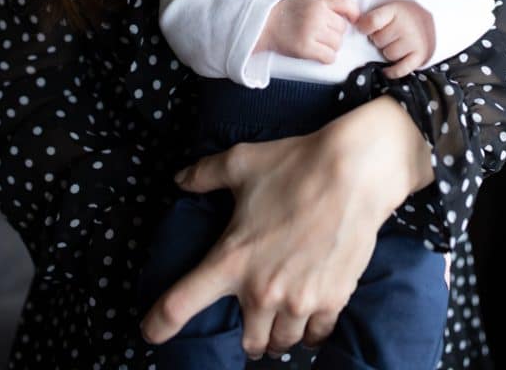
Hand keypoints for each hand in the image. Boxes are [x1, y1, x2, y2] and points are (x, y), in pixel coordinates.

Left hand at [140, 96, 433, 356]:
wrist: (354, 171)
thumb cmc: (295, 165)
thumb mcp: (241, 162)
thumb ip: (204, 174)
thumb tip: (181, 179)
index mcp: (231, 260)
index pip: (181, 305)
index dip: (159, 324)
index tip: (151, 332)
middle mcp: (262, 291)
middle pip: (246, 342)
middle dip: (247, 334)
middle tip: (251, 316)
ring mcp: (299, 301)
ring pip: (280, 343)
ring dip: (277, 335)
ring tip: (279, 319)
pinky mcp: (332, 300)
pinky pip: (315, 336)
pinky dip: (309, 331)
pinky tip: (309, 316)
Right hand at [254, 0, 358, 63]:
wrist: (265, 24)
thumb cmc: (287, 12)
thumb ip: (326, 3)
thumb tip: (348, 15)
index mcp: (318, 1)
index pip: (347, 5)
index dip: (354, 14)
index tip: (353, 20)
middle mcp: (317, 15)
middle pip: (342, 28)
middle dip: (336, 33)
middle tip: (324, 34)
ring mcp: (311, 32)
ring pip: (337, 43)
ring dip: (332, 46)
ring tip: (320, 43)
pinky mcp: (305, 48)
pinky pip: (329, 56)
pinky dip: (327, 57)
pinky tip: (320, 54)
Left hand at [357, 0, 434, 77]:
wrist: (427, 22)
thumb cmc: (401, 17)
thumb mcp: (388, 9)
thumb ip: (370, 17)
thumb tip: (355, 27)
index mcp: (396, 11)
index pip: (372, 22)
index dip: (364, 27)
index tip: (364, 28)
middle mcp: (407, 25)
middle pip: (378, 40)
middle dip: (379, 39)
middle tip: (387, 35)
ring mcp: (414, 41)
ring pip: (388, 55)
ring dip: (388, 52)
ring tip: (395, 44)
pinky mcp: (420, 56)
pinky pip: (400, 69)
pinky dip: (392, 71)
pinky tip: (387, 68)